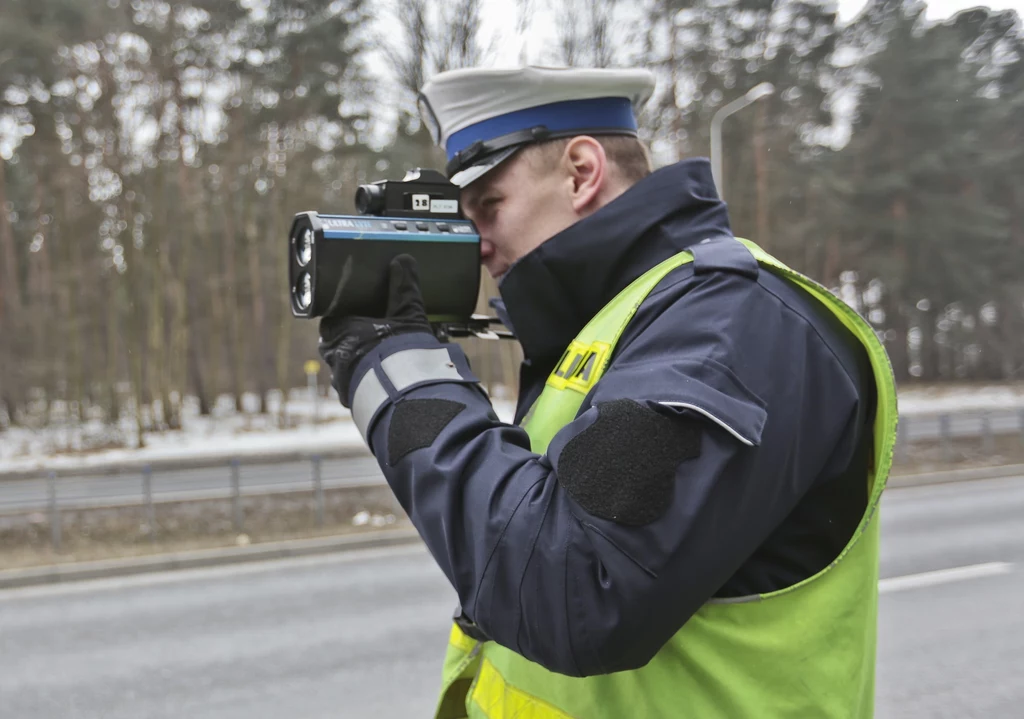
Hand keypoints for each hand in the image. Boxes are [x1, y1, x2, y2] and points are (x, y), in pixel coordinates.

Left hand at [318, 254, 430, 406]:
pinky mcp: (351, 399)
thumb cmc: (399, 351)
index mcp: (337, 329)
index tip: (362, 311)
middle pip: (337, 340)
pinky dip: (367, 379)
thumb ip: (404, 287)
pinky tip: (384, 376)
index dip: (348, 313)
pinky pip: (355, 384)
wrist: (404, 395)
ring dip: (360, 360)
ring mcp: (339, 379)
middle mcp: (332, 355)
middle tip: (376, 333)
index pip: (333, 316)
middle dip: (355, 336)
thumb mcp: (407, 314)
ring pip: (345, 363)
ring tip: (383, 357)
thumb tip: (403, 260)